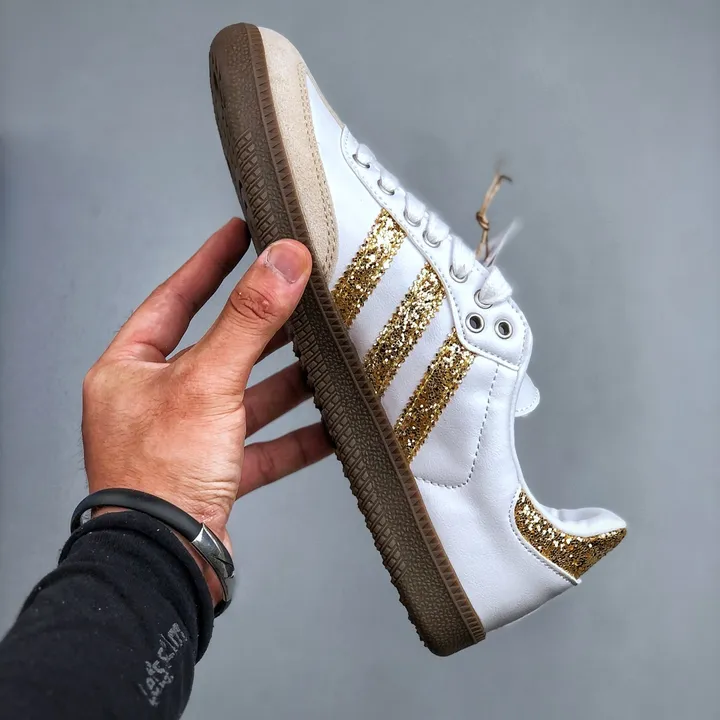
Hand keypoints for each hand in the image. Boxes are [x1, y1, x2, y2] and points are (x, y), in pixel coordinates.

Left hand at [81, 219, 331, 600]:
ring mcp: (188, 439)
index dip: (210, 263)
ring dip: (288, 382)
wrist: (164, 564)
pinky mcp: (216, 475)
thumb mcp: (208, 382)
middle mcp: (156, 401)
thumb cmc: (157, 477)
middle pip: (220, 349)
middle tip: (302, 294)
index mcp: (131, 370)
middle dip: (265, 327)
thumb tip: (282, 263)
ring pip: (247, 398)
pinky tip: (332, 426)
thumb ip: (249, 320)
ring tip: (328, 356)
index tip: (240, 232)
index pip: (174, 298)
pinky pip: (264, 447)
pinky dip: (297, 436)